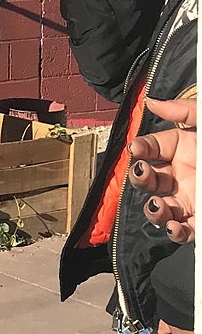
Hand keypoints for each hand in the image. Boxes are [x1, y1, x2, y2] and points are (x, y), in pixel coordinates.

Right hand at [129, 97, 195, 244]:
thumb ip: (185, 111)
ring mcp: (191, 200)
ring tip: (159, 206)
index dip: (141, 148)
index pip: (151, 148)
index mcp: (184, 149)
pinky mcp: (200, 222)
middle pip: (148, 178)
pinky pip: (182, 230)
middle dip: (140, 177)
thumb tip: (152, 102)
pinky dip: (174, 231)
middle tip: (145, 173)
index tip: (137, 149)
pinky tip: (175, 226)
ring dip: (153, 209)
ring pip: (159, 207)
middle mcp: (183, 175)